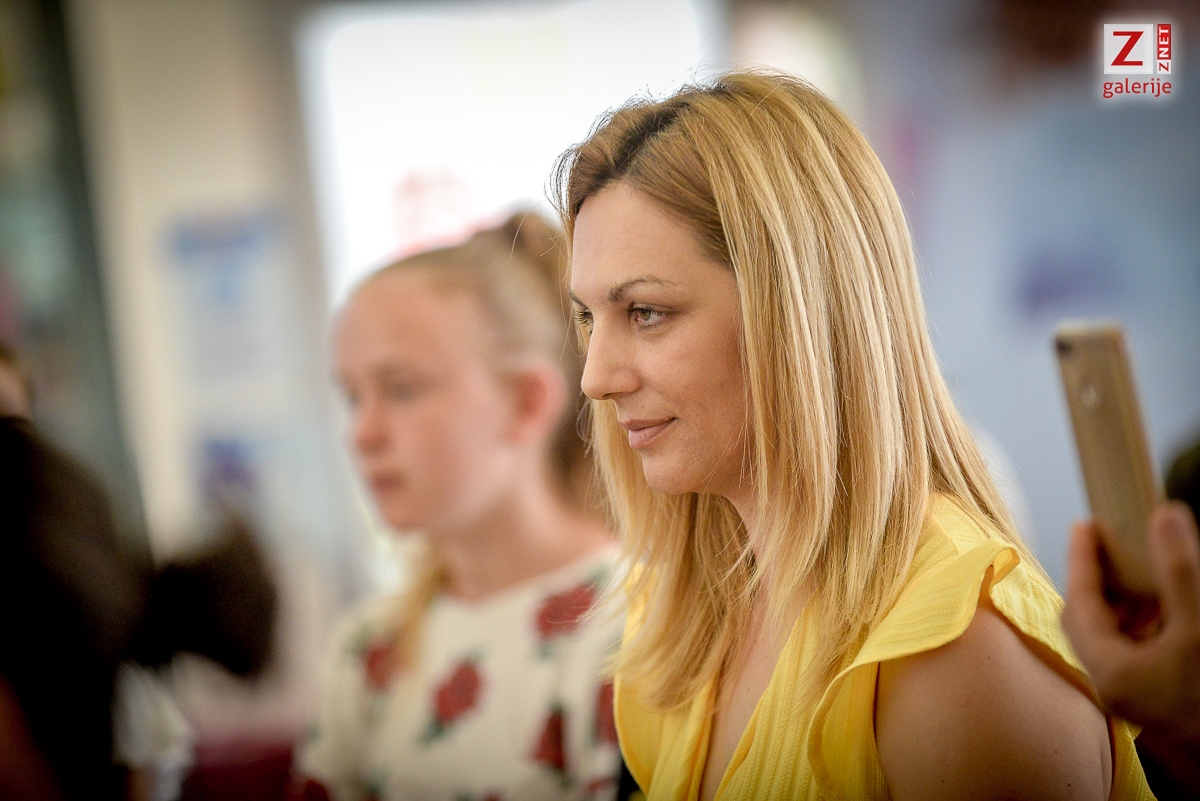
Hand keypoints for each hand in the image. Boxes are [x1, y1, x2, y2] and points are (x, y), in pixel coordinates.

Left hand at [1062, 502, 1199, 742]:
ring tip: (1141, 569)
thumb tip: (1164, 516)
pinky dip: (1145, 622)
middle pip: (1088, 621)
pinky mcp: (1153, 696)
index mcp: (1109, 671)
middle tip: (1109, 544)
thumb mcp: (1199, 628)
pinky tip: (1167, 607)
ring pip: (1113, 636)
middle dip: (1098, 579)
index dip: (1081, 559)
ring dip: (1125, 601)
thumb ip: (1179, 572)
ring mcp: (1132, 694)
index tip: (1085, 525)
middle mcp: (1112, 686)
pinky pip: (1137, 650)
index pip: (1080, 602)